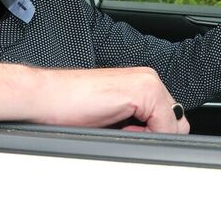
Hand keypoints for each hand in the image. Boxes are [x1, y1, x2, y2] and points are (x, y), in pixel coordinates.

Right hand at [0, 61, 190, 133]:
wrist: (44, 97)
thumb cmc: (67, 108)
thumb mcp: (110, 118)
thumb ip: (136, 124)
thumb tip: (155, 140)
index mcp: (140, 84)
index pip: (169, 120)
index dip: (151, 137)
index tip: (127, 138)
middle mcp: (148, 79)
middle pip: (176, 124)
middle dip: (153, 137)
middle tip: (120, 133)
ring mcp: (148, 83)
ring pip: (173, 126)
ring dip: (148, 137)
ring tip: (115, 130)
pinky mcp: (144, 91)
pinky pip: (166, 127)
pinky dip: (147, 137)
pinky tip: (118, 128)